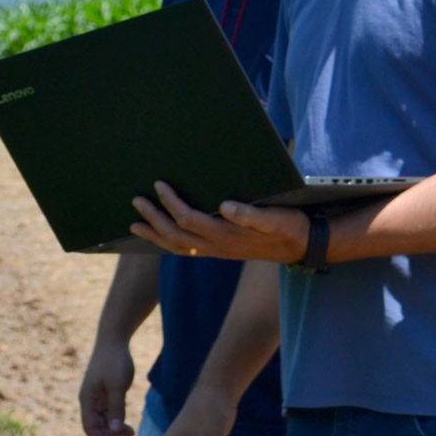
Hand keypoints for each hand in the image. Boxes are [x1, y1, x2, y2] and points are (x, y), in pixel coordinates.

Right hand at [78, 342, 135, 435]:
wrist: (114, 340)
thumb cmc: (114, 361)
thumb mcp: (117, 386)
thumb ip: (116, 409)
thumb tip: (114, 431)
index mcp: (87, 400)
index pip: (90, 427)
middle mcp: (89, 401)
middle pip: (97, 427)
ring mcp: (97, 398)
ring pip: (104, 422)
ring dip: (115, 431)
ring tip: (131, 434)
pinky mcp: (106, 394)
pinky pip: (110, 414)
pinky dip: (118, 422)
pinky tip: (129, 427)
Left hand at [131, 181, 308, 262]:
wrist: (300, 245)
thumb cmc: (287, 225)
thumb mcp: (274, 218)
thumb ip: (250, 214)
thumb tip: (225, 206)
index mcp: (225, 234)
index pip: (189, 219)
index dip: (171, 203)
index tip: (159, 185)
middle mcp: (216, 245)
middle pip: (175, 235)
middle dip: (153, 218)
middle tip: (136, 200)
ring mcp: (215, 250)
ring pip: (176, 247)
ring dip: (154, 235)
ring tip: (135, 223)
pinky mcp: (217, 250)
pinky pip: (184, 250)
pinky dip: (166, 243)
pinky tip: (157, 235)